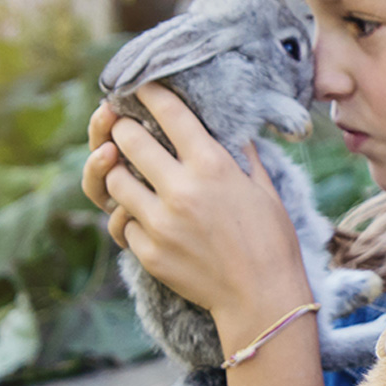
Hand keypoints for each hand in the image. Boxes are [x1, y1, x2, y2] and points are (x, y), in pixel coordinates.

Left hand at [84, 84, 310, 341]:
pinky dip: (131, 217)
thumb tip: (232, 129)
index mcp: (213, 167)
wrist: (263, 299)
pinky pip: (123, 224)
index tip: (139, 87)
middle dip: (121, 128)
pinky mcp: (149, 252)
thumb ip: (242, 156)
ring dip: (117, 173)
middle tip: (122, 126)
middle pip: (127, 140)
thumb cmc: (272, 242)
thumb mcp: (265, 190)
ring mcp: (161, 223)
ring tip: (128, 172)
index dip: (149, 93)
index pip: (170, 114)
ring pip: (113, 182)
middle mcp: (181, 190)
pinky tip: (145, 217)